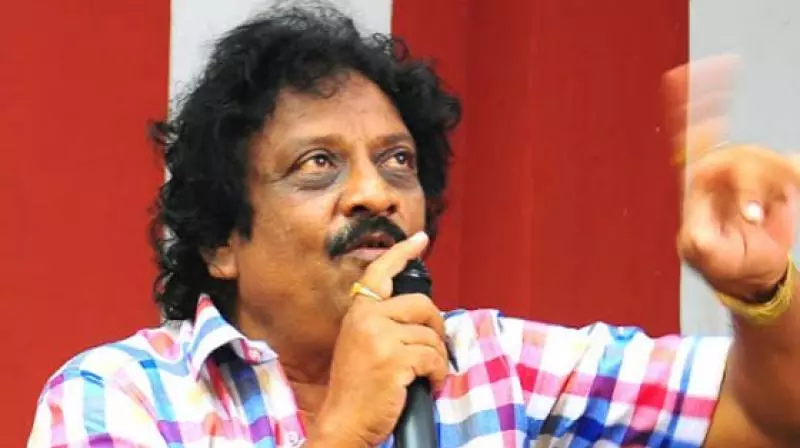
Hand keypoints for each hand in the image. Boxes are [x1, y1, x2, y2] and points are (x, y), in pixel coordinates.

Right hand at [309, 231, 448, 446]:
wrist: (345, 420)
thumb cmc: (357, 388)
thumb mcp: (362, 345)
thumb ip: (382, 324)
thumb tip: (418, 314)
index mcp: (358, 313)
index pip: (380, 273)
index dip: (402, 253)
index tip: (419, 239)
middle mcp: (367, 319)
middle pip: (421, 304)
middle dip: (436, 326)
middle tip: (435, 346)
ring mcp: (380, 338)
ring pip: (430, 335)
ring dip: (437, 358)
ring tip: (427, 374)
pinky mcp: (394, 358)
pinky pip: (433, 357)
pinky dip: (437, 373)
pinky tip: (427, 384)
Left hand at [666, 57, 799, 299]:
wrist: (752, 275)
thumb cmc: (723, 265)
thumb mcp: (709, 259)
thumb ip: (702, 246)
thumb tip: (696, 233)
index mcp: (696, 187)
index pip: (687, 139)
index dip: (685, 105)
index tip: (679, 74)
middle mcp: (719, 173)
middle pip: (738, 155)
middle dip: (753, 181)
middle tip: (754, 216)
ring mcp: (747, 174)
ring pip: (765, 160)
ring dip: (773, 186)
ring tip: (764, 217)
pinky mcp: (774, 179)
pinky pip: (788, 166)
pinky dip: (793, 175)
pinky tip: (796, 181)